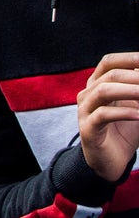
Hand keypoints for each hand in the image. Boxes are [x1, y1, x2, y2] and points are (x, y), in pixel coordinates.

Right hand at [78, 52, 138, 182]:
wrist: (110, 160)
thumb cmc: (124, 130)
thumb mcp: (135, 106)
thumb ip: (138, 90)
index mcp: (97, 84)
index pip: (109, 62)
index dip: (128, 58)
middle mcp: (88, 93)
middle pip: (109, 75)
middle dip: (135, 76)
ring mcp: (85, 110)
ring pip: (103, 91)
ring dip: (129, 90)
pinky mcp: (88, 128)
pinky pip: (104, 115)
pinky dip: (124, 112)